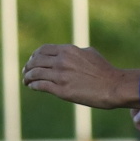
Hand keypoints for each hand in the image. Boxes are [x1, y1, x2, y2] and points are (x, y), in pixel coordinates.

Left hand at [22, 44, 139, 108]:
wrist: (114, 86)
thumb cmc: (105, 71)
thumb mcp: (90, 54)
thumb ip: (75, 52)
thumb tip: (67, 54)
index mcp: (68, 50)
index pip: (43, 50)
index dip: (35, 55)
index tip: (32, 61)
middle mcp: (62, 61)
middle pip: (36, 61)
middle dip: (29, 66)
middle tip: (26, 71)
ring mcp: (60, 76)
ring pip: (36, 73)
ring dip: (28, 77)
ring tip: (26, 81)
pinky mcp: (62, 90)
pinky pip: (41, 85)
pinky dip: (34, 85)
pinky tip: (32, 86)